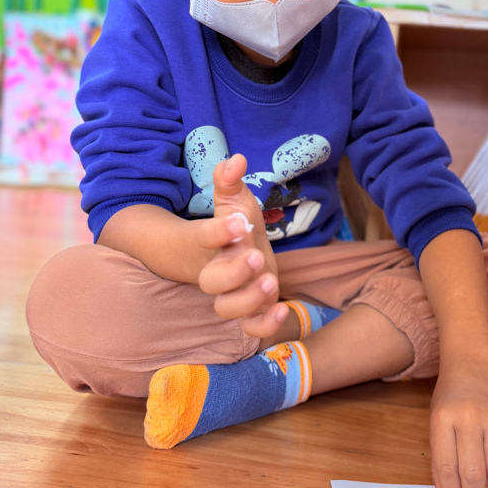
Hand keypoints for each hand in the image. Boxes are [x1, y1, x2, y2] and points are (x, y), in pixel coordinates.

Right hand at [196, 153, 286, 338]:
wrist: (241, 256)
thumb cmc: (239, 228)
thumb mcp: (236, 203)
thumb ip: (230, 182)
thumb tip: (236, 159)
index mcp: (215, 243)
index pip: (206, 237)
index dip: (219, 231)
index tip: (238, 221)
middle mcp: (220, 271)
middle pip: (212, 281)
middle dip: (233, 271)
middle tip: (256, 256)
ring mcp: (234, 294)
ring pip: (227, 308)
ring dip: (248, 298)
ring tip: (270, 280)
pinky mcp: (252, 311)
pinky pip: (251, 329)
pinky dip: (264, 326)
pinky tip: (281, 309)